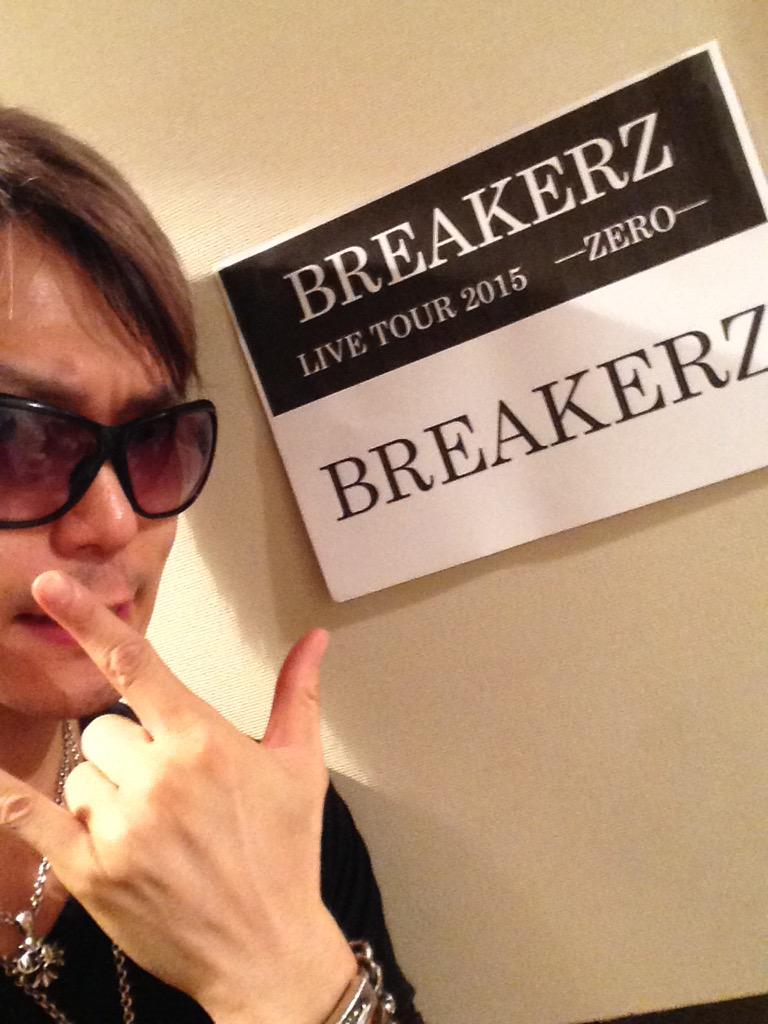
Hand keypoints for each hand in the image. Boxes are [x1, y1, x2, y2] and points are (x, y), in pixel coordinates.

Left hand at [0, 570, 355, 1023]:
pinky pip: (30, 818)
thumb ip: (298, 694)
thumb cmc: (286, 854)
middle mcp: (157, 779)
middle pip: (104, 731)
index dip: (88, 617)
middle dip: (130, 753)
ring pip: (80, 775)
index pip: (134, 663)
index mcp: (203, 743)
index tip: (50, 585)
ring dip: (103, 791)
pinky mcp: (91, 873)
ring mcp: (120, 828)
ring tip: (150, 828)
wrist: (266, 950)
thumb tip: (314, 639)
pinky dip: (9, 798)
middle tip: (169, 793)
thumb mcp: (301, 767)